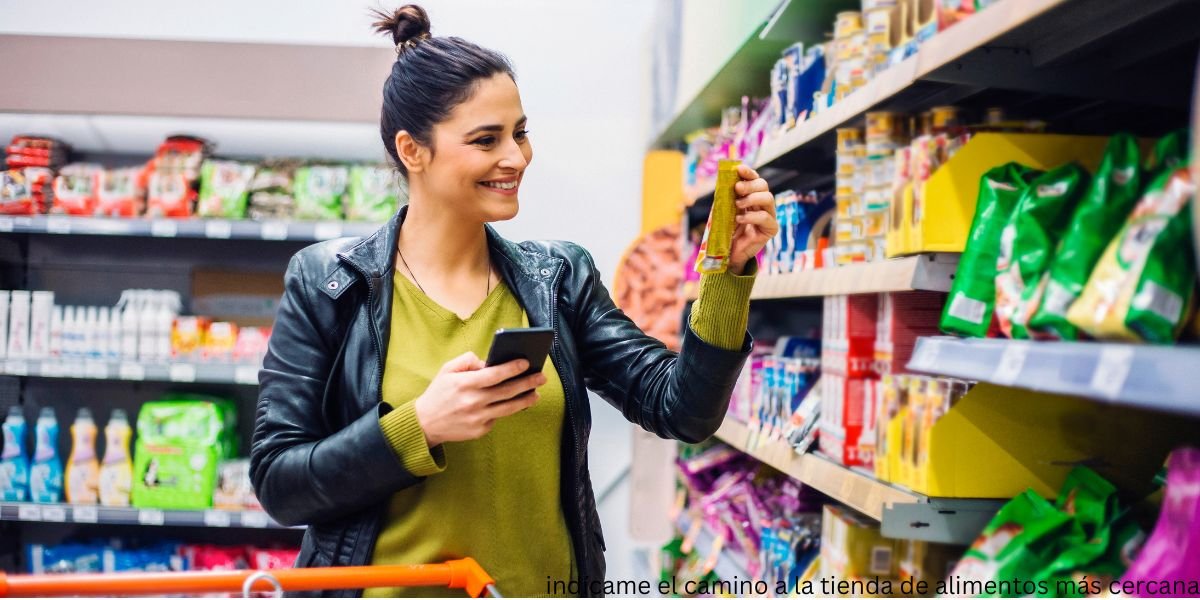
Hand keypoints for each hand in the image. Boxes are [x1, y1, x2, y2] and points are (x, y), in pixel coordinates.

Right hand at [414, 351, 545, 446]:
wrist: (425, 423)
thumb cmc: (438, 393)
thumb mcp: (447, 370)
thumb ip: (467, 361)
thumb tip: (488, 362)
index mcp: (464, 384)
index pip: (494, 374)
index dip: (512, 368)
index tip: (526, 362)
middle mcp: (473, 402)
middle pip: (507, 391)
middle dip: (527, 383)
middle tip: (541, 377)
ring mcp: (477, 418)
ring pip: (508, 408)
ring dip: (525, 400)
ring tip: (536, 393)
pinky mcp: (480, 430)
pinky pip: (497, 418)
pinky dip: (506, 410)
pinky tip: (517, 404)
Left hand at [729, 164, 777, 274]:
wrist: (729, 253)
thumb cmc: (727, 231)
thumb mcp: (724, 211)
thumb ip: (726, 197)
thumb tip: (723, 180)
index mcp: (753, 197)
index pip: (755, 180)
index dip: (749, 173)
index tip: (739, 169)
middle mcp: (763, 204)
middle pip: (763, 186)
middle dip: (750, 184)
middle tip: (737, 188)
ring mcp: (769, 216)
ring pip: (768, 198)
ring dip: (752, 198)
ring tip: (737, 205)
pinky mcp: (771, 229)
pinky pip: (765, 217)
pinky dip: (751, 216)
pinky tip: (739, 219)